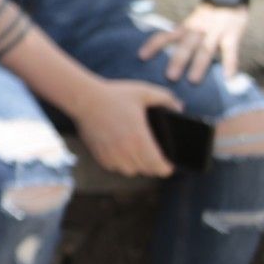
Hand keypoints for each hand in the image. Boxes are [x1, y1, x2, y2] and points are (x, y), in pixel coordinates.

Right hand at [62, 77, 181, 177]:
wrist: (83, 99)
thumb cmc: (114, 95)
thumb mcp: (143, 92)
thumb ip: (165, 98)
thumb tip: (180, 107)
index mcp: (139, 138)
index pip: (158, 166)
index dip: (166, 168)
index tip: (169, 164)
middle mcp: (125, 150)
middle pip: (146, 170)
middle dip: (153, 166)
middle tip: (155, 157)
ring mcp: (111, 154)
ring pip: (130, 171)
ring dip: (137, 166)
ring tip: (139, 156)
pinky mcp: (99, 155)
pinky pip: (114, 167)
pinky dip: (120, 163)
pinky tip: (122, 152)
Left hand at [138, 3, 248, 83]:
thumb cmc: (207, 12)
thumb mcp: (192, 20)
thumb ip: (183, 33)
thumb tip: (164, 49)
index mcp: (186, 26)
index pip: (166, 35)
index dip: (154, 45)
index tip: (141, 57)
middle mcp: (198, 29)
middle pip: (186, 45)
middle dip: (178, 61)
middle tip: (170, 77)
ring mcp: (215, 31)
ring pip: (206, 49)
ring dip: (199, 65)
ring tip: (193, 81)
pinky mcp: (232, 34)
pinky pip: (230, 50)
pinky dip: (230, 64)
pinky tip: (228, 77)